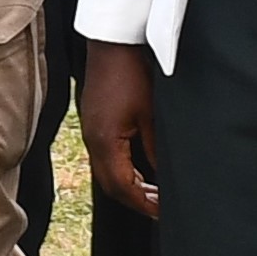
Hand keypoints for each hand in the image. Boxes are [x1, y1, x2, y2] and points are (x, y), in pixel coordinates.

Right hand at [79, 38, 161, 218]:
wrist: (112, 43)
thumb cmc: (132, 72)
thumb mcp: (151, 114)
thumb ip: (156, 148)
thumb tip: (165, 175)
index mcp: (106, 142)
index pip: (123, 187)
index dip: (144, 203)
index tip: (162, 213)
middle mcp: (93, 142)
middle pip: (110, 186)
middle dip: (135, 200)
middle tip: (160, 209)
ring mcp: (90, 133)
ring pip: (106, 173)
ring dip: (128, 186)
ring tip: (153, 193)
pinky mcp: (94, 124)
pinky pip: (104, 158)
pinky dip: (122, 170)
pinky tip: (139, 169)